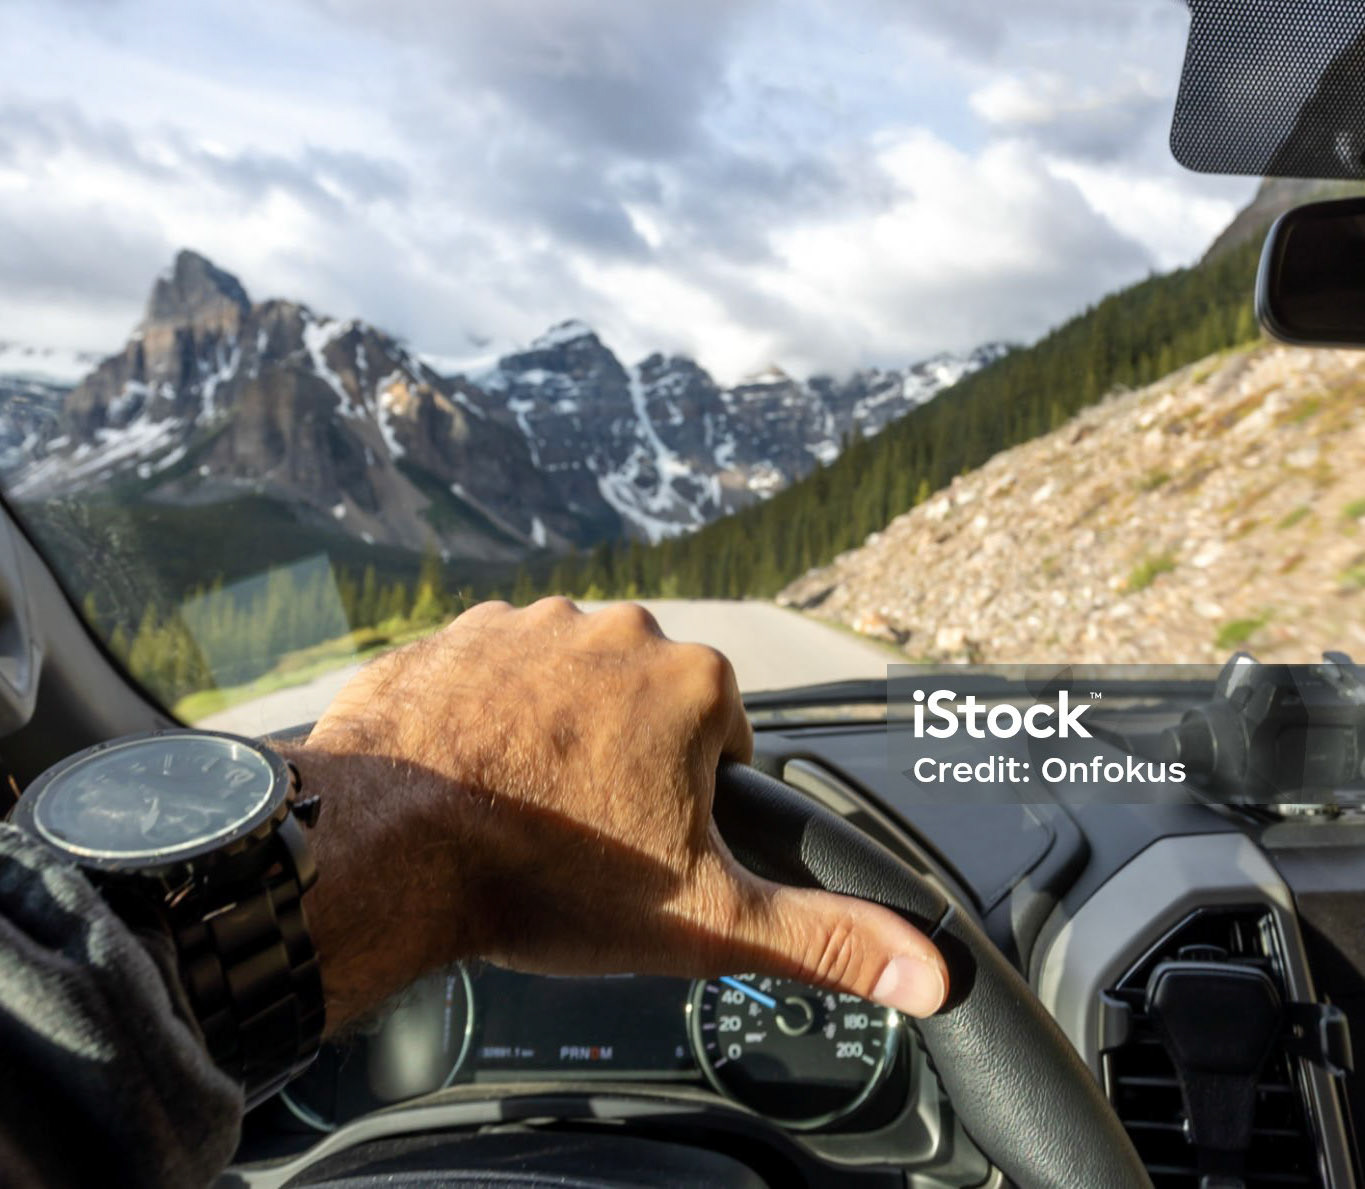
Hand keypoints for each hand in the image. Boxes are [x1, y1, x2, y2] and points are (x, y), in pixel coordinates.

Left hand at [283, 598, 947, 1033]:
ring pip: (572, 683)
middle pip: (647, 703)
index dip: (688, 800)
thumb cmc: (544, 874)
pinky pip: (497, 669)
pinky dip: (492, 710)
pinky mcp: (461, 631)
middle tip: (583, 827)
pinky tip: (472, 769)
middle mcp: (619, 631)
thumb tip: (928, 974)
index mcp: (691, 682)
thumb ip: (822, 940)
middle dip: (628, 758)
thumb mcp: (704, 921)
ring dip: (559, 729)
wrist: (389, 845)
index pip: (721, 738)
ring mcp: (533, 622)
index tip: (646, 839)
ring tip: (523, 801)